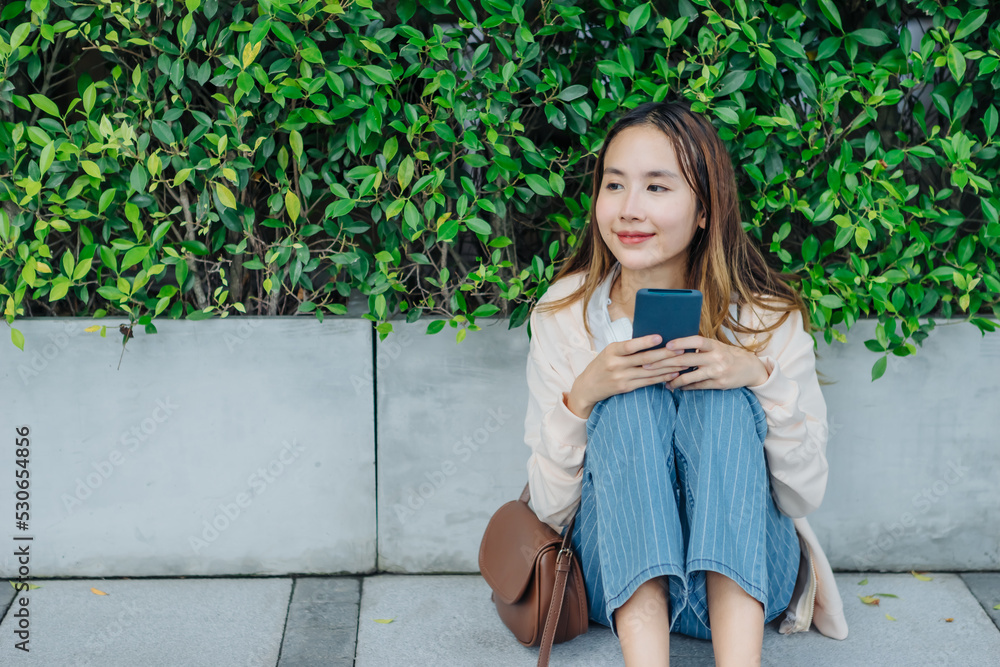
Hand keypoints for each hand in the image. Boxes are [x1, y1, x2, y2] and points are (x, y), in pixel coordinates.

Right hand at [565, 334, 684, 418]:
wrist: (587, 387)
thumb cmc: (602, 364)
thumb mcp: (609, 352)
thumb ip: (627, 348)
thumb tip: (653, 339)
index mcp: (611, 350)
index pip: (630, 346)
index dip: (645, 342)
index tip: (660, 337)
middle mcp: (616, 364)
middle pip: (645, 359)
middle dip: (665, 354)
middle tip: (682, 349)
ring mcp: (621, 377)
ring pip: (650, 372)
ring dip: (668, 367)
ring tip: (683, 362)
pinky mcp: (626, 388)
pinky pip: (648, 382)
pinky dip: (662, 377)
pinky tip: (673, 374)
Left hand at [646, 335, 769, 390]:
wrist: (750, 368)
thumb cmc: (727, 354)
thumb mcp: (715, 347)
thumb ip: (698, 347)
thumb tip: (672, 346)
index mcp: (713, 345)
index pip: (696, 341)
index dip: (681, 342)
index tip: (666, 345)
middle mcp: (715, 357)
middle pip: (686, 360)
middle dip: (664, 363)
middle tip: (648, 365)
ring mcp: (717, 371)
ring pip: (689, 376)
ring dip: (672, 380)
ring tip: (662, 382)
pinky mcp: (718, 384)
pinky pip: (697, 386)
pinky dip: (684, 387)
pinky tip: (675, 387)